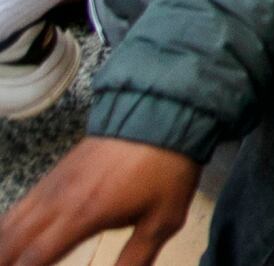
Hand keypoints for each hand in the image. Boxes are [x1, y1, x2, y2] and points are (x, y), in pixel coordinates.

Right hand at [0, 135, 200, 265]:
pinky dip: (7, 225)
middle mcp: (58, 201)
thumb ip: (135, 258)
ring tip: (5, 260)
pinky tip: (9, 237)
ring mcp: (53, 184)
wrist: (162, 113)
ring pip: (10, 222)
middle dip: (5, 260)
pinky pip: (20, 204)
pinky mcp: (55, 172)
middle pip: (12, 241)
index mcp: (83, 216)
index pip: (35, 257)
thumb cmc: (166, 170)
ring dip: (3, 246)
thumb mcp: (162, 220)